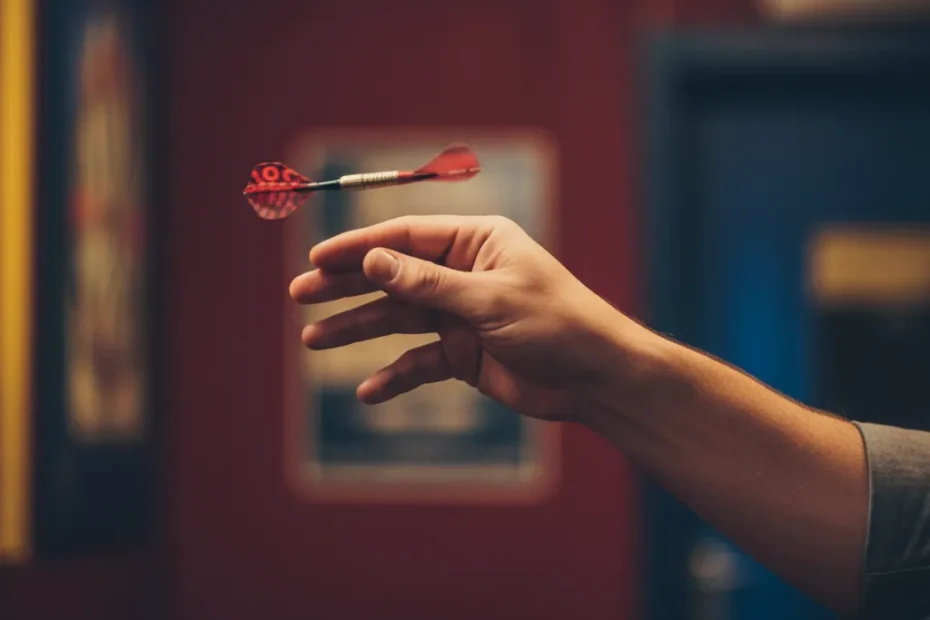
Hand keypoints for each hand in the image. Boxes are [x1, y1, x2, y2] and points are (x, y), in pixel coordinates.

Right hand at [289, 215, 638, 421]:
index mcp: (477, 243)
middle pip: (393, 275)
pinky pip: (420, 362)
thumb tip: (372, 260)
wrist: (595, 378)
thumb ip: (428, 283)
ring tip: (313, 340)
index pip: (405, 238)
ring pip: (399, 318)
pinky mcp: (464, 354)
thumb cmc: (556, 324)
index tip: (316, 258)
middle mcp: (464, 273)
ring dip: (358, 329)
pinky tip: (369, 391)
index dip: (359, 247)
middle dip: (347, 286)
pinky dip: (395, 375)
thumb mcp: (488, 300)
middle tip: (299, 294)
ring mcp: (461, 315)